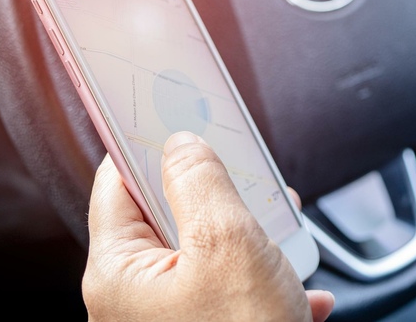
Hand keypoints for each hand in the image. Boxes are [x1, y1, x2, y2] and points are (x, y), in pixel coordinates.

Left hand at [82, 132, 333, 321]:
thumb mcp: (228, 243)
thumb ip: (200, 182)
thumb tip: (182, 144)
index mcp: (119, 271)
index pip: (116, 182)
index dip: (147, 143)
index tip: (175, 115)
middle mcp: (133, 299)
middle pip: (167, 215)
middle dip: (217, 195)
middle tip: (249, 181)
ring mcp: (168, 321)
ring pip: (205, 254)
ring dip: (250, 240)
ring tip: (284, 235)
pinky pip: (229, 294)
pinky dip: (263, 285)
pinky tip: (299, 293)